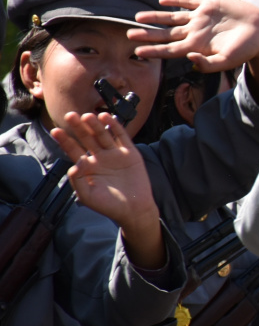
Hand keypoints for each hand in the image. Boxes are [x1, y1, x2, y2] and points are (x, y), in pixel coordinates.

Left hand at [52, 111, 165, 268]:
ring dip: (95, 125)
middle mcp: (100, 158)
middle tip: (70, 116)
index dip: (65, 140)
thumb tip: (74, 164)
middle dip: (78, 127)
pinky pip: (122, 136)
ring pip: (103, 135)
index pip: (73, 150)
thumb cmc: (109, 205)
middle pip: (87, 138)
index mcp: (87, 167)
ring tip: (88, 116)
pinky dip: (115, 126)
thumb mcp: (87, 196)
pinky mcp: (130, 153)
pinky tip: (107, 117)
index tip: (56, 131)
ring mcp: (115, 154)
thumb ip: (78, 181)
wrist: (134, 210)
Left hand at [130, 0, 258, 72]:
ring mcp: (201, 18)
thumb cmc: (246, 50)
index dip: (153, 50)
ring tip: (139, 17)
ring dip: (156, 17)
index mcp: (197, 47)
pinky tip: (162, 0)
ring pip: (172, 17)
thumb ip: (208, 64)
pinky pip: (188, 2)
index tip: (137, 50)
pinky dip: (175, 0)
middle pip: (166, 34)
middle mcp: (195, 32)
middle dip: (147, 34)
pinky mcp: (209, 5)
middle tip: (128, 34)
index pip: (169, 50)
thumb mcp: (227, 61)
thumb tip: (188, 60)